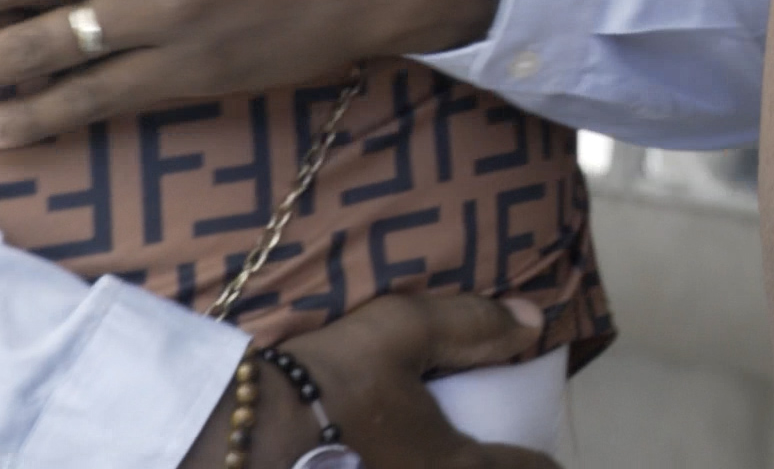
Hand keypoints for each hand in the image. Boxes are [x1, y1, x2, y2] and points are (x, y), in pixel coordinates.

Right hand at [192, 293, 562, 468]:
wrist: (229, 434)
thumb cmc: (325, 383)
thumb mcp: (402, 332)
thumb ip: (471, 324)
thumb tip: (532, 320)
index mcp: (452, 465)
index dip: (540, 464)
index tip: (543, 459)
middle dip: (488, 467)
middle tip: (489, 454)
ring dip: (440, 466)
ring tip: (427, 455)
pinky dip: (401, 468)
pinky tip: (383, 457)